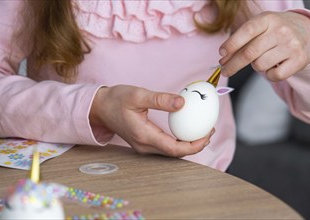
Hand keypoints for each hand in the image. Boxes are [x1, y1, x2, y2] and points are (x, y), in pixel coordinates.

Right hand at [90, 85, 213, 156]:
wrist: (100, 108)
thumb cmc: (116, 100)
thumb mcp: (138, 95)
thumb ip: (160, 100)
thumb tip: (183, 103)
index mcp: (144, 136)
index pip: (175, 149)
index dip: (195, 145)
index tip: (207, 134)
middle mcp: (144, 146)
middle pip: (175, 153)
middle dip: (195, 145)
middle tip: (209, 130)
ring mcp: (143, 146)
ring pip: (171, 151)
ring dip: (188, 144)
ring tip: (201, 130)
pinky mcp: (144, 142)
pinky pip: (166, 146)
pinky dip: (179, 141)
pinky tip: (186, 130)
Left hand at [219, 11, 309, 80]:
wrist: (305, 32)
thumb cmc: (274, 31)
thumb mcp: (259, 28)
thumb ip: (241, 41)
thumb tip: (223, 60)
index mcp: (267, 19)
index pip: (246, 31)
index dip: (231, 45)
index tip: (221, 55)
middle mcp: (281, 30)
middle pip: (249, 53)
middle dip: (232, 65)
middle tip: (224, 71)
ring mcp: (291, 45)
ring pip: (260, 65)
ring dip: (256, 66)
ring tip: (263, 59)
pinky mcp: (299, 60)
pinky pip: (274, 76)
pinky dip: (269, 75)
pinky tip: (273, 66)